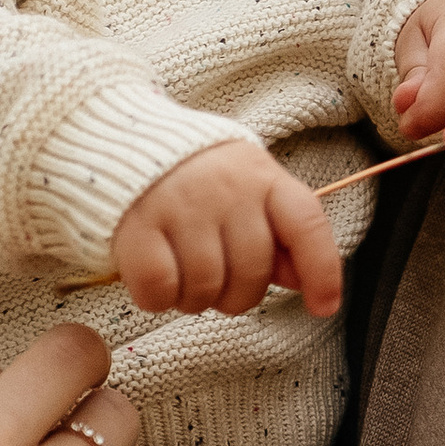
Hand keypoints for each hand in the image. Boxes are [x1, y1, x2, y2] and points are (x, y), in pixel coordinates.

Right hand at [112, 140, 341, 319]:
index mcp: (262, 177)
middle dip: (238, 297)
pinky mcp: (135, 224)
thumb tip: (303, 280)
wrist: (120, 138)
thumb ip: (277, 232)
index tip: (324, 307)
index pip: (307, 225)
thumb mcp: (247, 187)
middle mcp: (225, 189)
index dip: (322, 272)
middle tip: (219, 287)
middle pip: (252, 273)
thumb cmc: (195, 174)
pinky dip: (158, 298)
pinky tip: (156, 283)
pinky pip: (159, 287)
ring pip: (205, 287)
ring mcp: (179, 205)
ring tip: (184, 279)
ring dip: (195, 300)